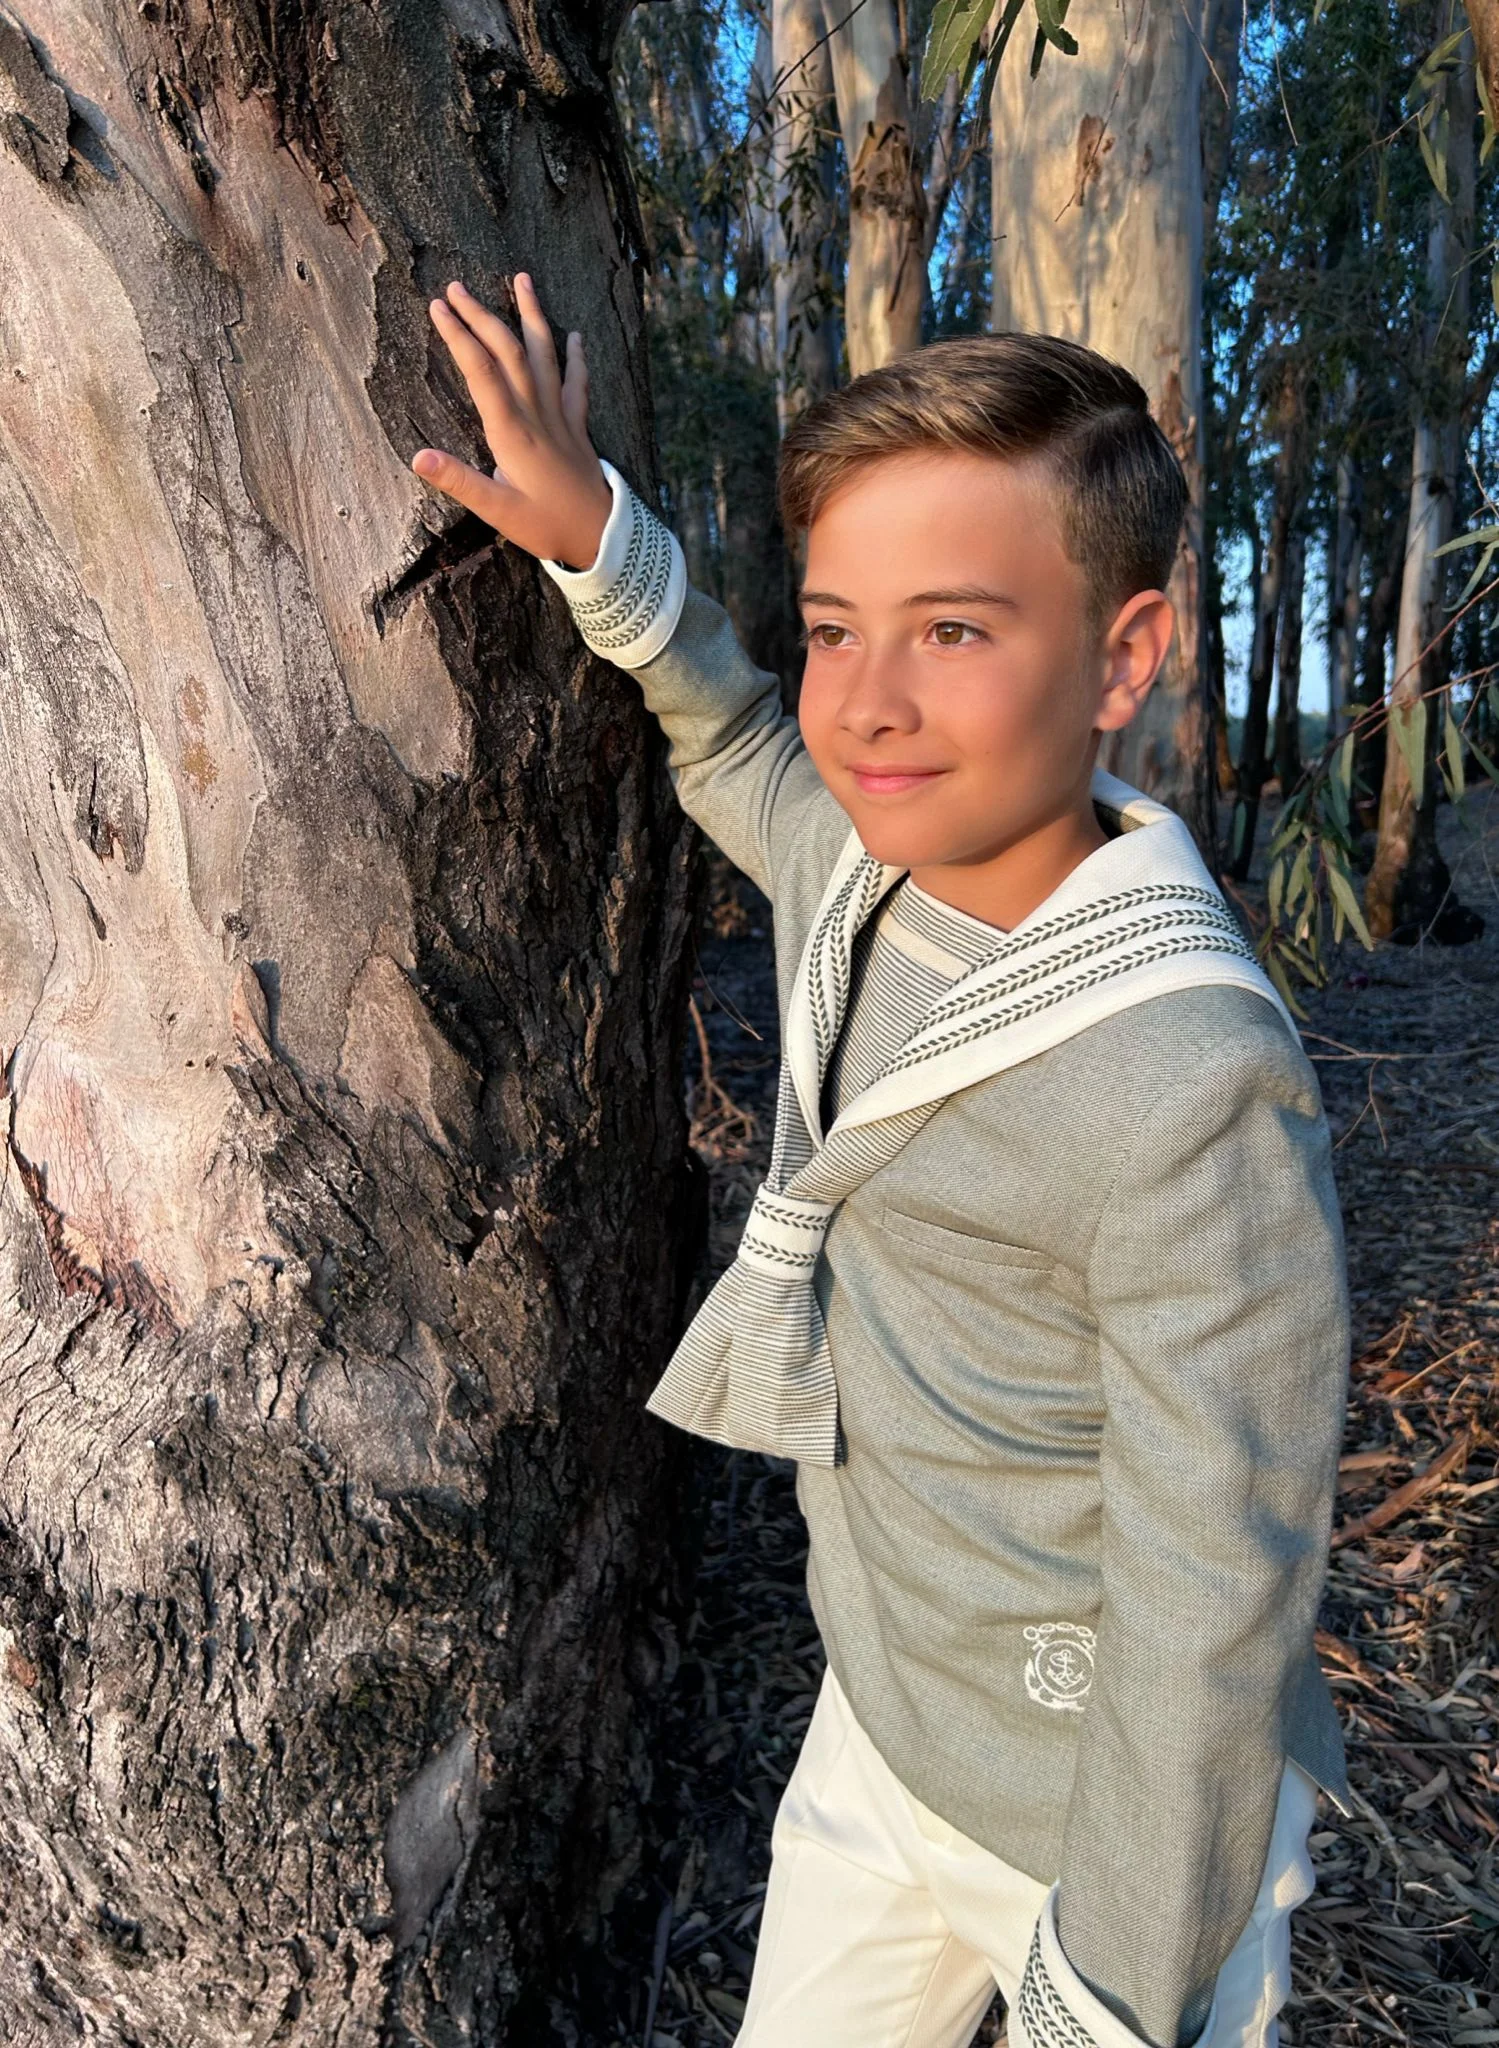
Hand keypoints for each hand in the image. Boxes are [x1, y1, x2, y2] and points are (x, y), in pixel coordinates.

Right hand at [411, 274, 612, 568]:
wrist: (601, 536)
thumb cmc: (546, 526)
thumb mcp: (496, 510)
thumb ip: (458, 481)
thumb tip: (417, 458)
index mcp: (511, 431)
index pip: (480, 371)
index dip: (458, 335)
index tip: (438, 306)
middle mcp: (536, 414)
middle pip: (508, 352)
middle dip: (481, 315)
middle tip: (456, 286)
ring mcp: (560, 416)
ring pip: (545, 355)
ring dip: (532, 316)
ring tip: (523, 280)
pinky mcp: (578, 427)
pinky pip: (578, 383)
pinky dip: (576, 358)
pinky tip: (575, 336)